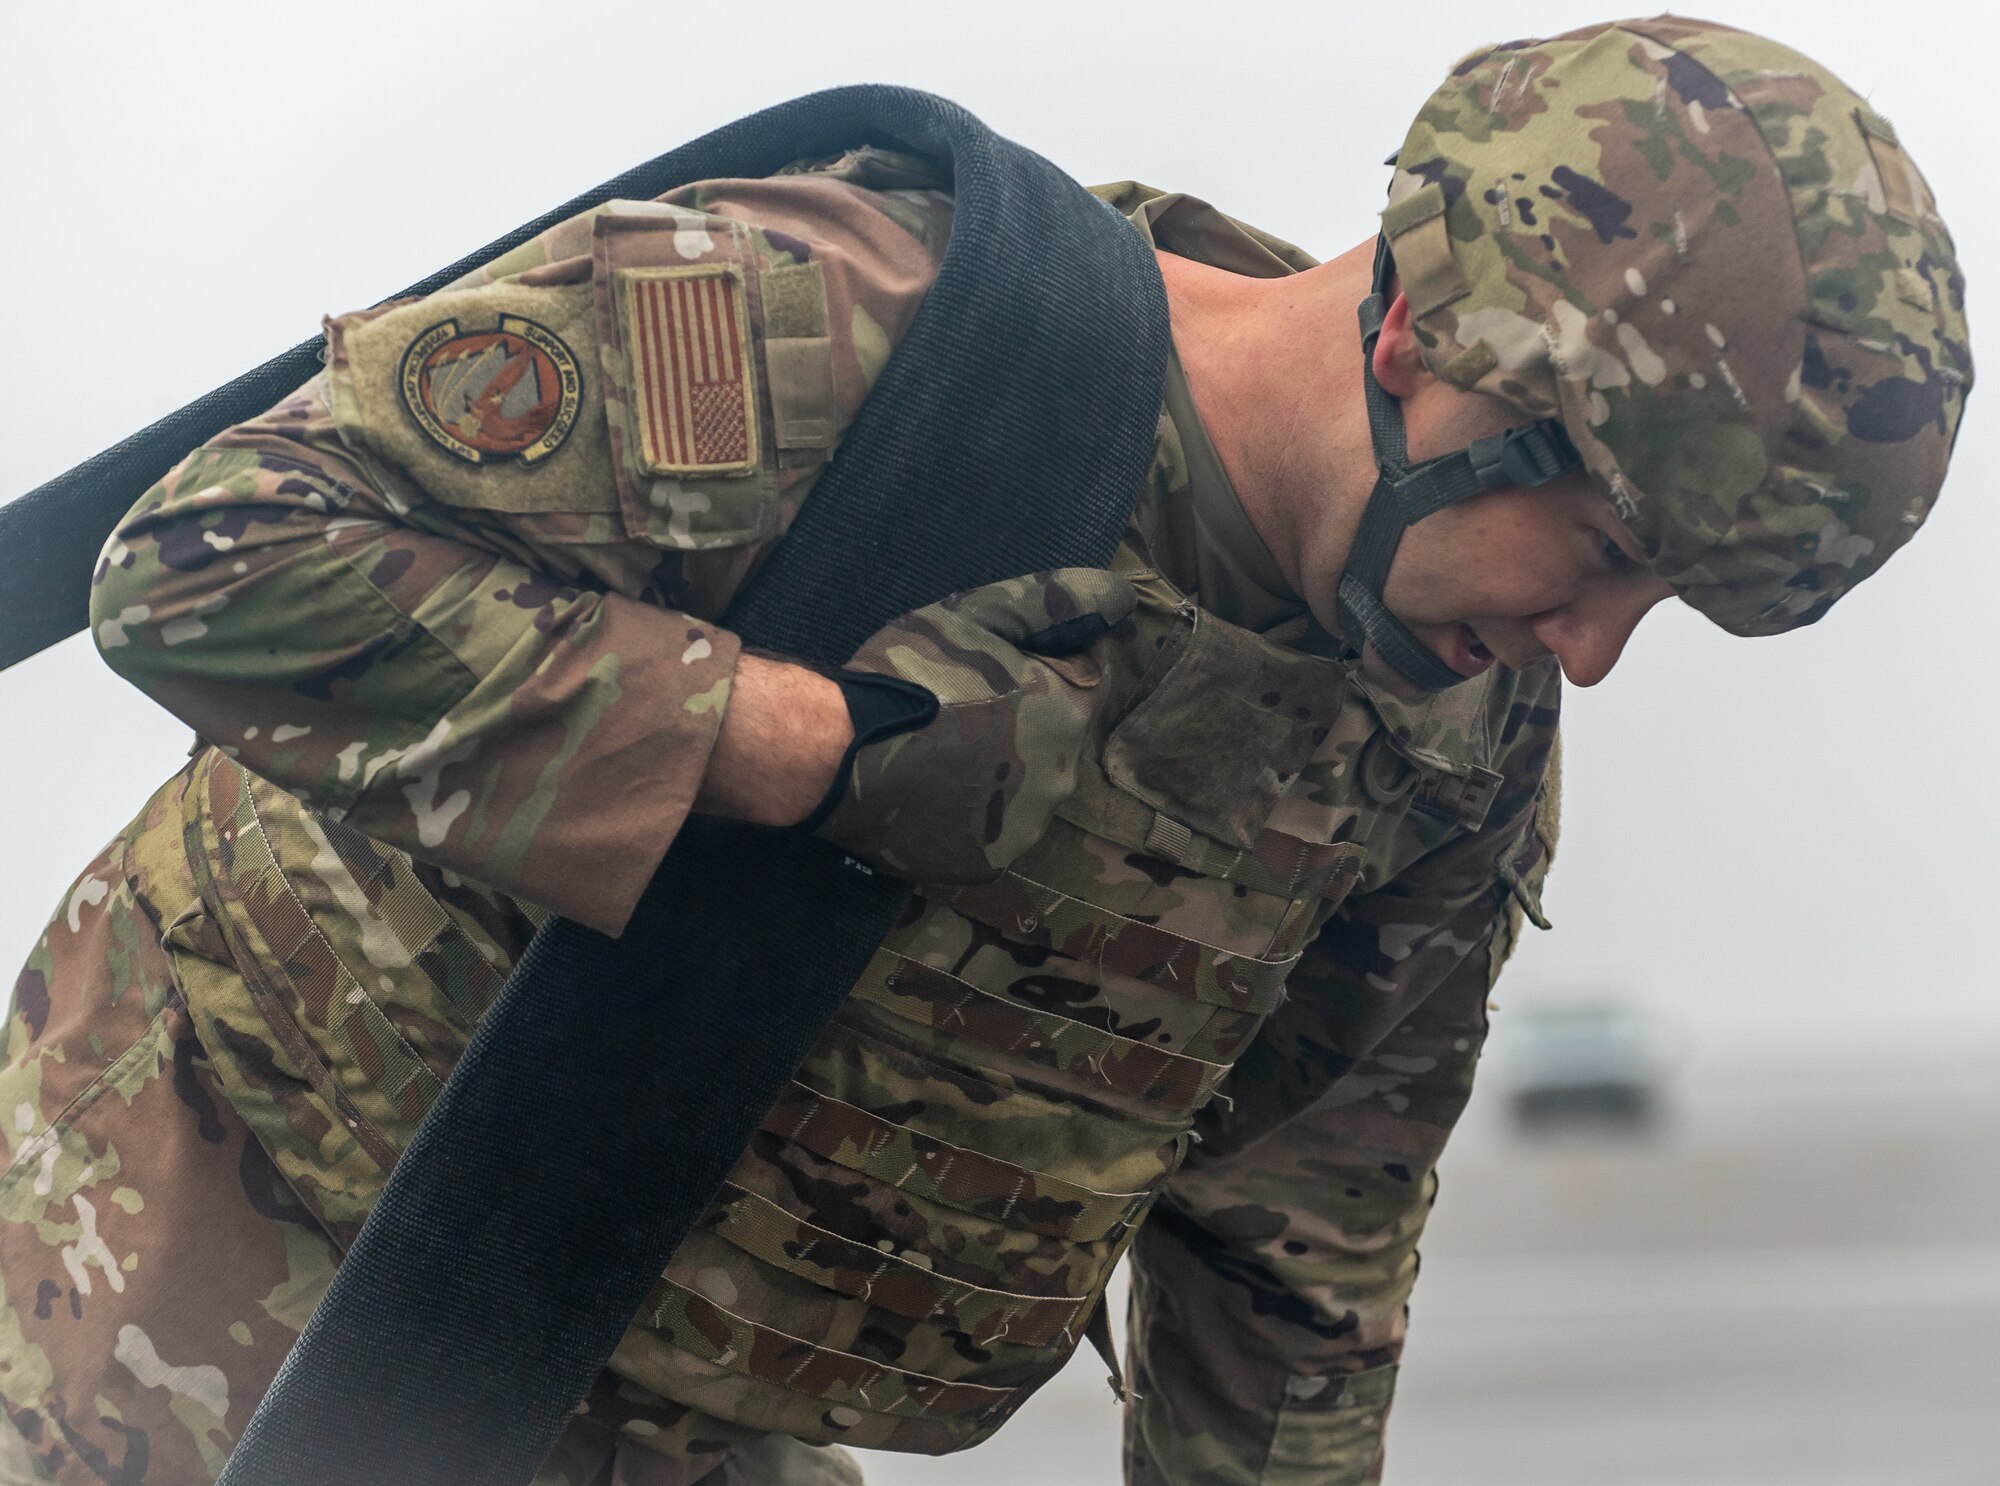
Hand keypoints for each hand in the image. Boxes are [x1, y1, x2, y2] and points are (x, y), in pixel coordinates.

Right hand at [814, 568, 1136, 883]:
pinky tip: (933, 794)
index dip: (1042, 663)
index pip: (1084, 677)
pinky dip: (970, 816)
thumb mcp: (978, 614)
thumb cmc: (909, 673)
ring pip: (1025, 789)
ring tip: (940, 754)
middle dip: (1023, 720)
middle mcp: (1063, 776)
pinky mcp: (988, 864)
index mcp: (1070, 710)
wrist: (837, 752)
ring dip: (999, 772)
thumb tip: (1122, 596)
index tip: (995, 663)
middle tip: (959, 708)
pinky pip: (990, 832)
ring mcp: (1026, 827)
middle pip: (1055, 738)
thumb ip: (1055, 600)